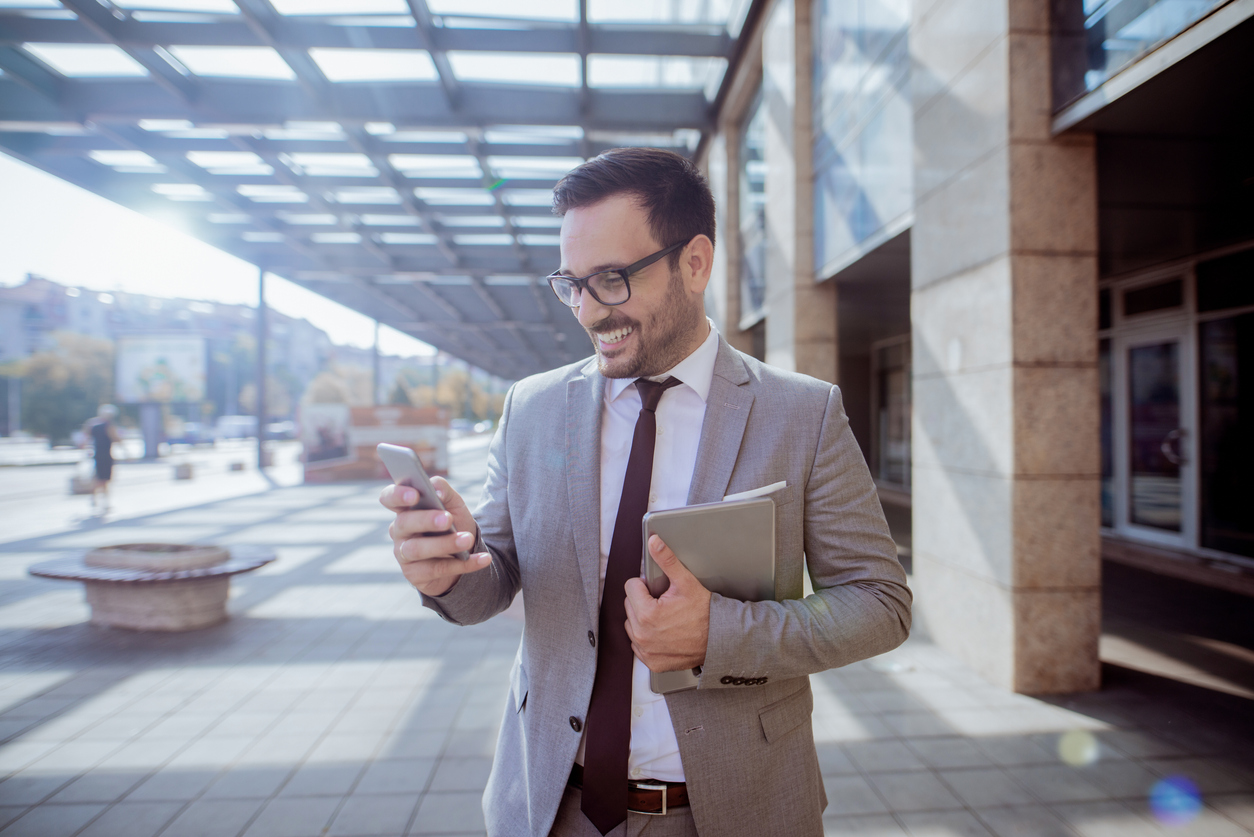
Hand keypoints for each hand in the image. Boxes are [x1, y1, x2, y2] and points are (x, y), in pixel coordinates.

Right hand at [380, 477, 490, 596]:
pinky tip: (483, 558)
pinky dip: (463, 564)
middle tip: (447, 519)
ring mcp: (403, 554)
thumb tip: (436, 489)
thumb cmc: (453, 525)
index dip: (396, 495)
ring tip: (467, 540)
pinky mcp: (414, 575)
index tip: (414, 495)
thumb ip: (444, 491)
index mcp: (405, 508)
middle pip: (404, 523)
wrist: (463, 556)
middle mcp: (399, 531)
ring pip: (417, 549)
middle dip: (426, 520)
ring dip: (444, 544)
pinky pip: (437, 569)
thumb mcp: (453, 505)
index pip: (389, 498)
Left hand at [624, 535, 710, 671]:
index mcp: (647, 613)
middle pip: (630, 606)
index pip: (631, 587)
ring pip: (632, 625)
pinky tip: (663, 632)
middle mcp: (642, 635)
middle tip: (664, 603)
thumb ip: (667, 560)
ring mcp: (647, 651)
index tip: (658, 590)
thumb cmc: (705, 613)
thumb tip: (654, 542)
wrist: (720, 640)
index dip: (646, 585)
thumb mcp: (686, 582)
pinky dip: (647, 638)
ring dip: (642, 619)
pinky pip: (639, 645)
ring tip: (664, 617)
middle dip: (643, 601)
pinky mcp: (653, 662)